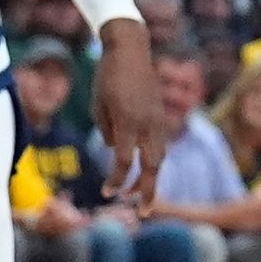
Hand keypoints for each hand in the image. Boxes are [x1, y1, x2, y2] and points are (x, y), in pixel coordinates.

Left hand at [89, 19, 163, 207]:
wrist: (130, 49)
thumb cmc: (107, 76)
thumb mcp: (98, 105)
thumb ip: (108, 132)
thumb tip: (117, 152)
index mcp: (128, 122)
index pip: (124, 163)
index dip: (115, 181)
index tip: (107, 193)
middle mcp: (147, 124)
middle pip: (153, 167)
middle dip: (148, 191)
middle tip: (144, 212)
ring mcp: (158, 119)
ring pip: (160, 156)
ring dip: (151, 177)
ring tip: (139, 192)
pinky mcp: (161, 115)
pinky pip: (161, 143)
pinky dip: (154, 159)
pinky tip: (145, 167)